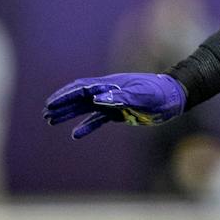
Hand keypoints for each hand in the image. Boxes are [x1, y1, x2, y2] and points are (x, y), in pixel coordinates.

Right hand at [43, 73, 186, 138]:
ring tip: (51, 121)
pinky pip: (98, 120)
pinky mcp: (119, 113)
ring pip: (85, 108)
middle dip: (61, 104)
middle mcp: (108, 92)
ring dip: (68, 114)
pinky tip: (76, 135)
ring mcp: (113, 102)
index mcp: (110, 85)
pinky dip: (86, 126)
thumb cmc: (158, 94)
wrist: (174, 97)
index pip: (82, 89)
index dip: (65, 96)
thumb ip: (120, 97)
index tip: (50, 104)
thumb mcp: (141, 95)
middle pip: (79, 97)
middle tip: (45, 114)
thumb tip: (96, 98)